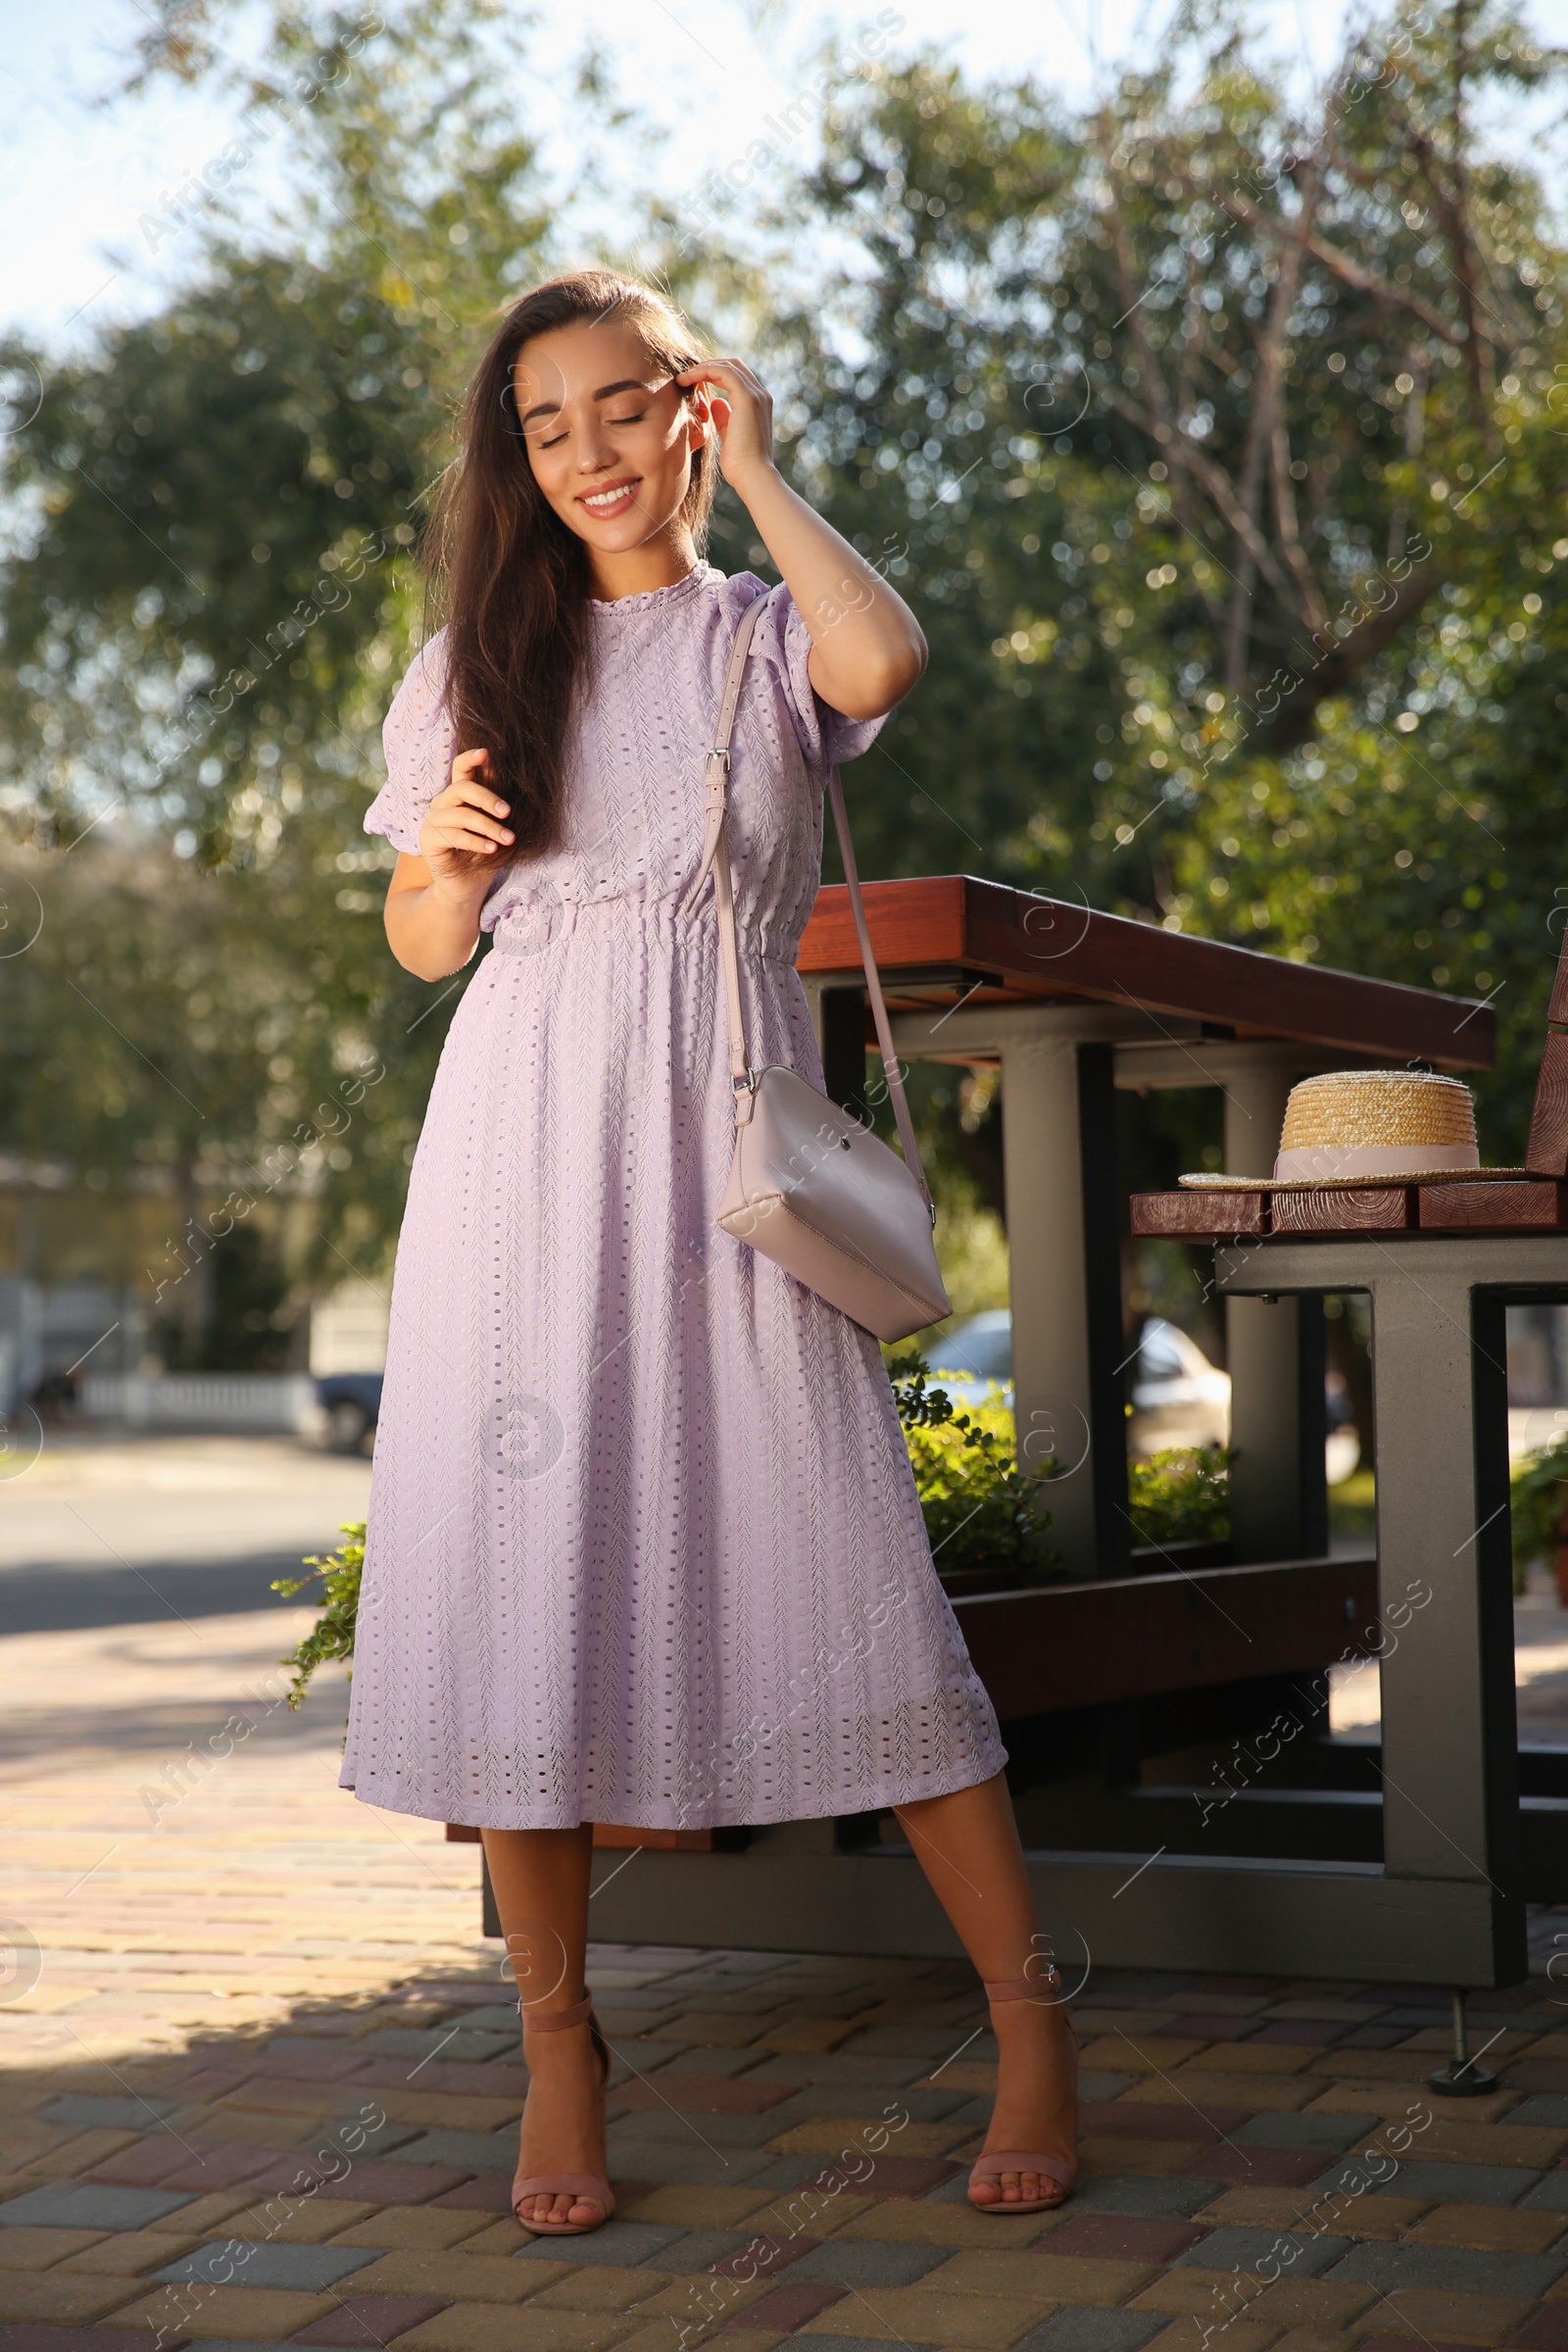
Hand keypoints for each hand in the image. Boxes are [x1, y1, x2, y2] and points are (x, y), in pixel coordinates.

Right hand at [419, 750, 513, 891]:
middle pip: (462, 788)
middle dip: (488, 798)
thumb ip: (495, 800)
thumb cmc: (485, 854)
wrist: (468, 888)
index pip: (460, 768)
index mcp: (460, 795)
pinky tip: (492, 849)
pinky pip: (454, 835)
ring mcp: (432, 820)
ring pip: (462, 814)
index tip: (485, 753)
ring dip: (489, 827)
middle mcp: (443, 802)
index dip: (470, 758)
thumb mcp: (495, 825)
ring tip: (509, 839)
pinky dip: (477, 842)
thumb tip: (499, 768)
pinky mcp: (427, 839)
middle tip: (508, 812)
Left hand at [674, 358, 774, 491]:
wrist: (752, 477)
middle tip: (685, 375)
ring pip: (727, 365)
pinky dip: (703, 372)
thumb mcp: (729, 436)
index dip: (713, 374)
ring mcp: (756, 395)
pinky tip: (687, 380)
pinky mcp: (747, 398)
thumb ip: (724, 417)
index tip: (692, 382)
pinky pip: (723, 372)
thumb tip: (715, 403)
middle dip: (707, 366)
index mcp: (758, 404)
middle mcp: (760, 395)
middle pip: (733, 365)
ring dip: (702, 368)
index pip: (736, 376)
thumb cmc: (740, 465)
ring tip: (682, 377)